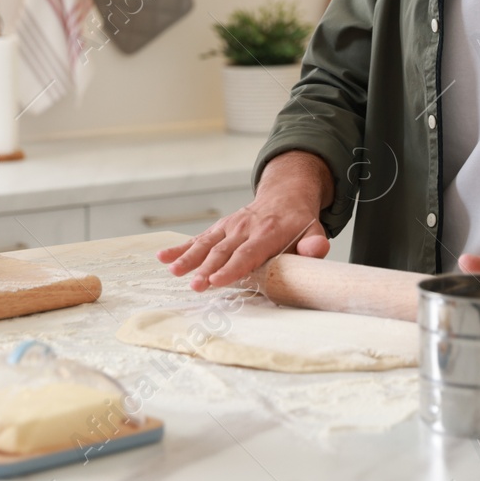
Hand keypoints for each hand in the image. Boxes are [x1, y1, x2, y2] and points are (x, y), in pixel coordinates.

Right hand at [158, 152, 334, 291]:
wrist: (284, 195)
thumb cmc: (299, 221)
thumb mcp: (314, 229)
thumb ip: (314, 243)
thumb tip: (316, 250)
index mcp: (268, 232)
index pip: (248, 253)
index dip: (232, 268)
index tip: (217, 281)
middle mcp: (245, 228)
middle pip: (223, 251)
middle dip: (207, 269)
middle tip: (195, 285)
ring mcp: (230, 226)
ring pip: (207, 243)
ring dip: (189, 258)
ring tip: (173, 270)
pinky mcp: (220, 228)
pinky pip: (199, 238)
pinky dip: (180, 247)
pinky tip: (163, 256)